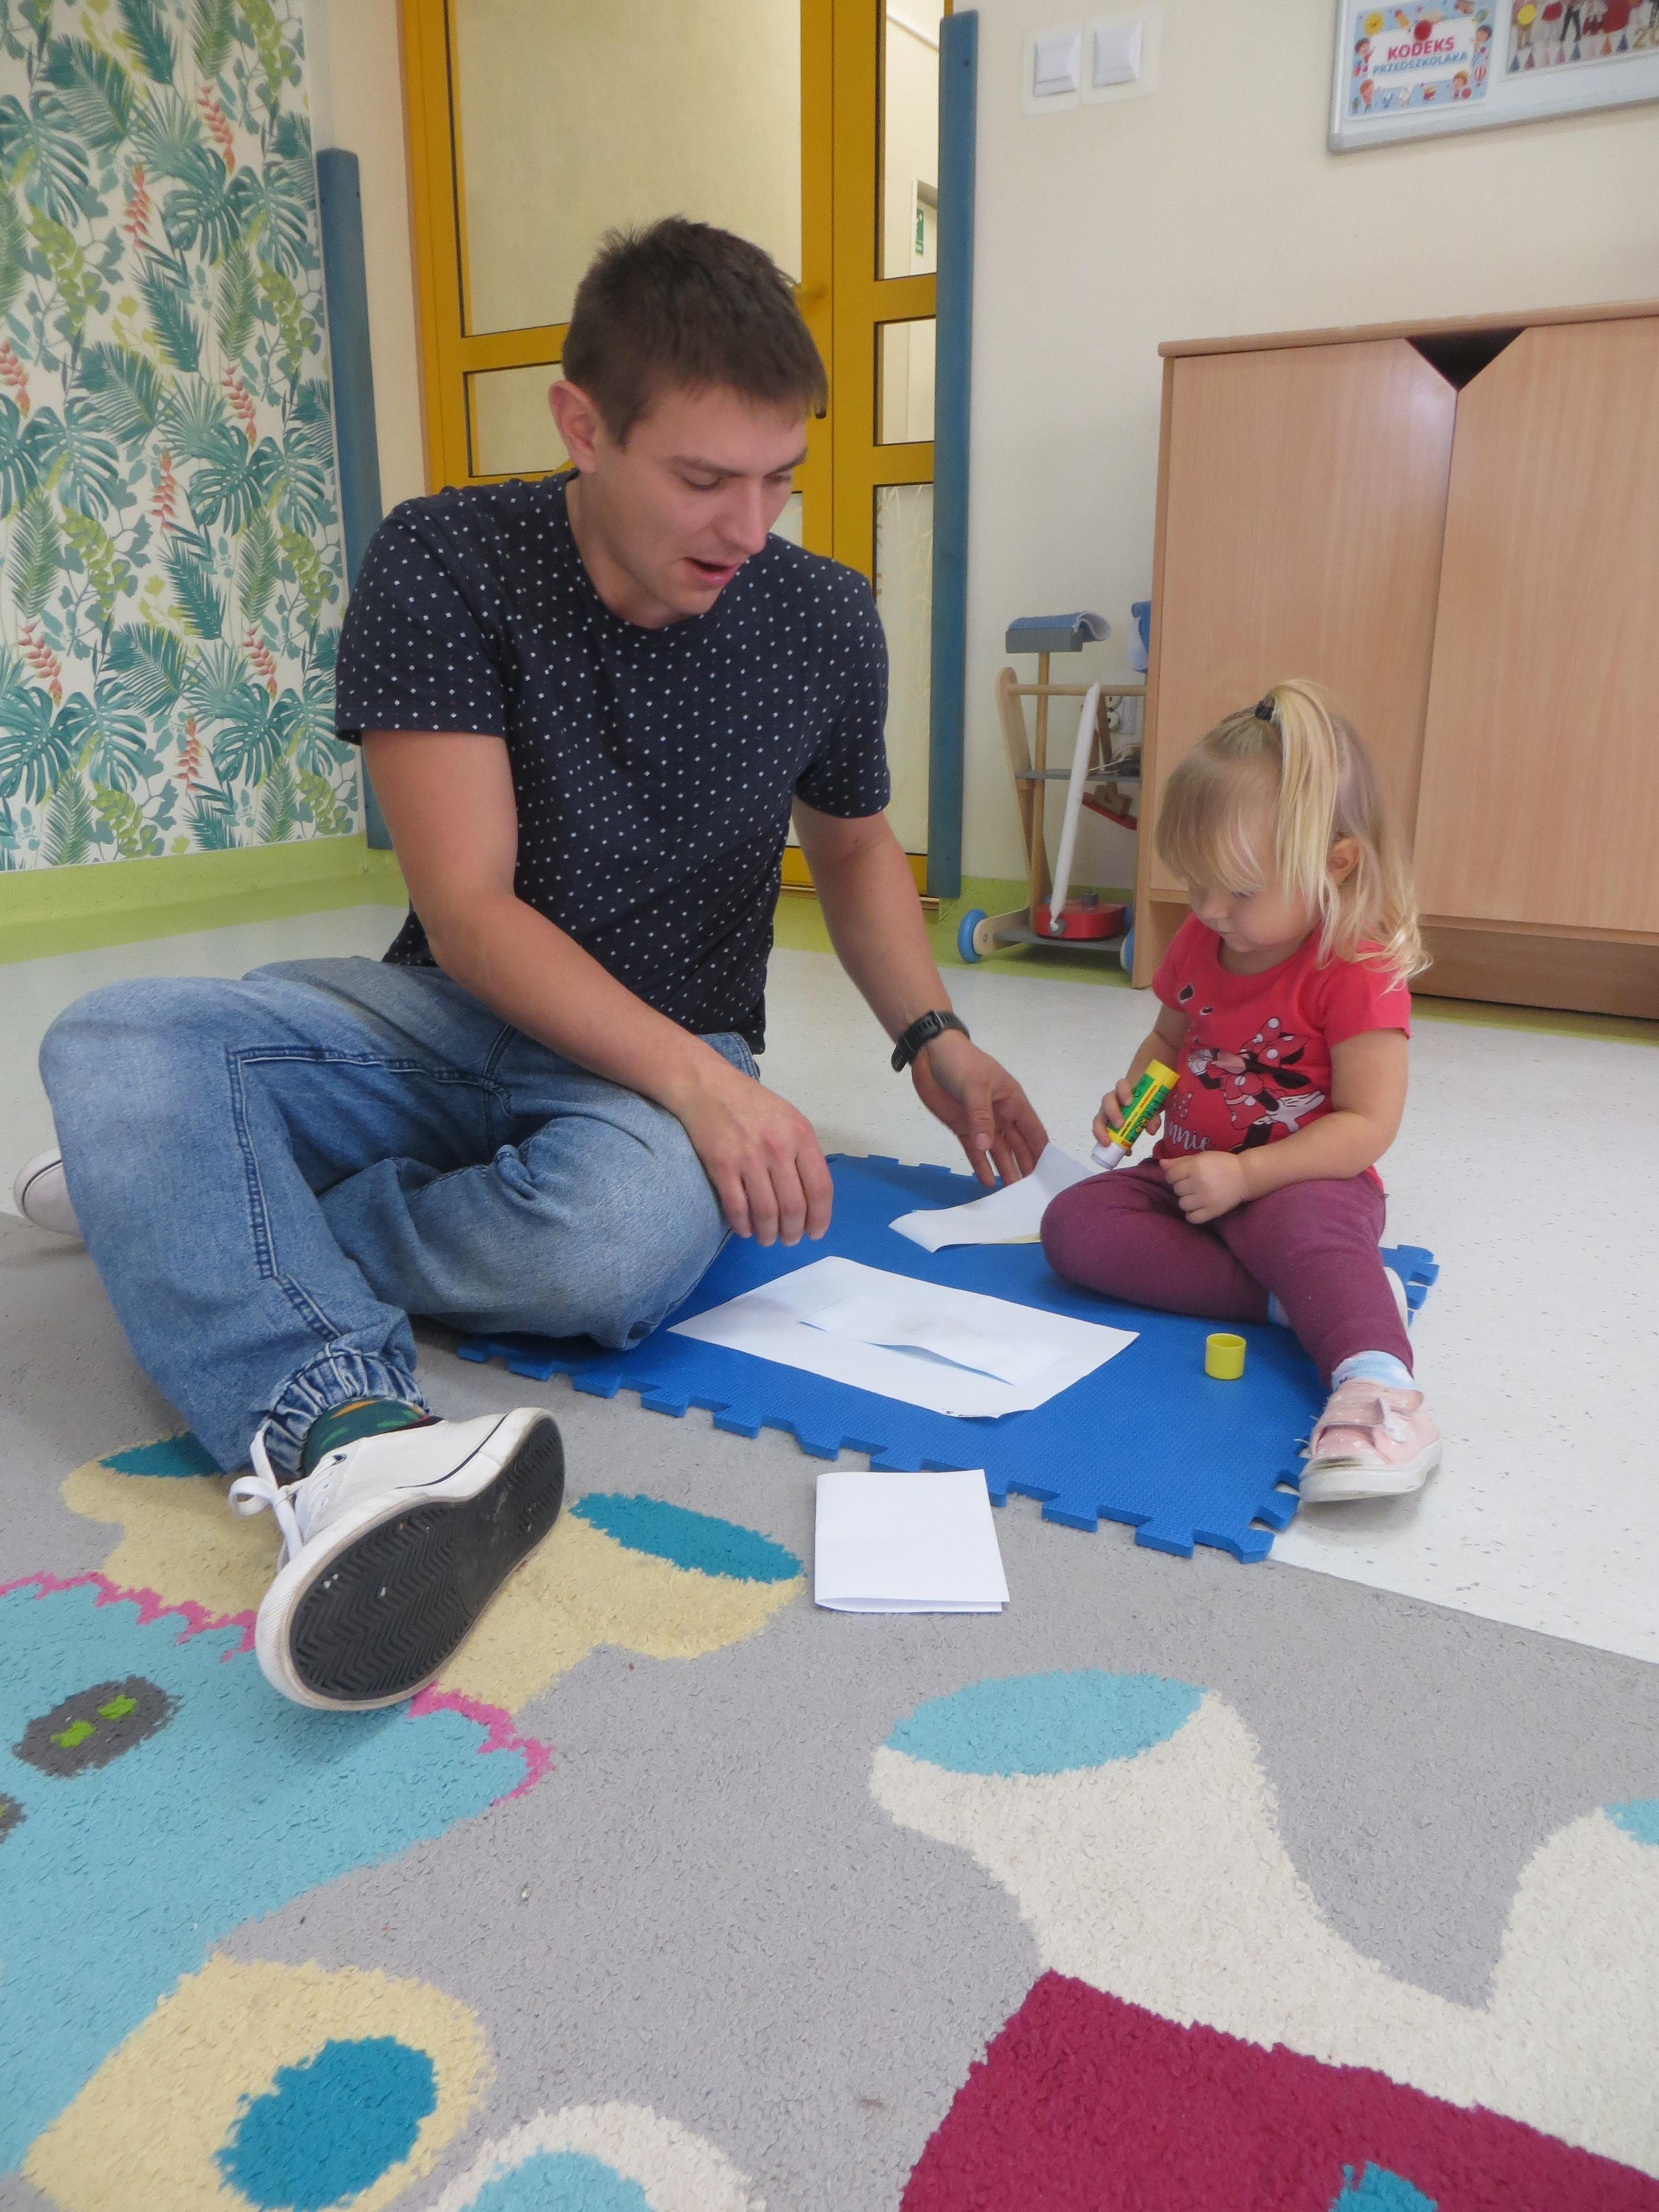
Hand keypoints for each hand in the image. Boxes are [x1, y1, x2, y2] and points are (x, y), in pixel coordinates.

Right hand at [670, 1051, 832, 1244]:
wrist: (707, 1086)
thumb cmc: (751, 1104)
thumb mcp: (789, 1118)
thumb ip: (803, 1152)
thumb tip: (813, 1195)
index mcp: (801, 1136)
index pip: (820, 1188)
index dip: (820, 1218)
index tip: (816, 1233)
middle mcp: (778, 1148)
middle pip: (794, 1207)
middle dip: (793, 1232)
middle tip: (789, 1240)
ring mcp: (749, 1158)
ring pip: (766, 1213)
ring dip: (769, 1234)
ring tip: (768, 1239)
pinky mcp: (722, 1166)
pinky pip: (737, 1209)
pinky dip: (743, 1226)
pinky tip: (745, 1230)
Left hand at [911, 1031, 1047, 1185]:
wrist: (930, 1053)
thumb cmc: (961, 1063)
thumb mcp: (975, 1086)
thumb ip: (981, 1117)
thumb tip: (987, 1146)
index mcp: (1012, 1101)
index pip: (1033, 1131)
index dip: (1042, 1151)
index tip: (1049, 1174)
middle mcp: (1001, 1115)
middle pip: (1018, 1145)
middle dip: (1025, 1166)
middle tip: (1031, 1191)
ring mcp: (982, 1123)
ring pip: (998, 1151)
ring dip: (1005, 1169)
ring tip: (1012, 1193)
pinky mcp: (962, 1128)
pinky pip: (975, 1150)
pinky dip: (981, 1165)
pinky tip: (986, 1181)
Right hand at [1092, 1075, 1162, 1150]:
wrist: (1142, 1106)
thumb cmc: (1146, 1103)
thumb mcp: (1153, 1108)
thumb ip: (1153, 1116)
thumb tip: (1151, 1130)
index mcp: (1125, 1090)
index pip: (1121, 1085)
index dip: (1123, 1092)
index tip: (1129, 1102)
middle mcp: (1113, 1100)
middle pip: (1106, 1102)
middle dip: (1112, 1113)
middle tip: (1120, 1125)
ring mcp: (1107, 1113)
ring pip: (1098, 1118)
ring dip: (1102, 1130)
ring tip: (1108, 1142)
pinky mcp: (1105, 1125)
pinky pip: (1102, 1132)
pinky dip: (1109, 1142)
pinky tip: (1124, 1151)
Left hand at [1162, 1149, 1247, 1224]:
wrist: (1245, 1177)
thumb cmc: (1221, 1164)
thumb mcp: (1201, 1157)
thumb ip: (1180, 1161)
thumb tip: (1161, 1164)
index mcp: (1195, 1167)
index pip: (1171, 1175)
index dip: (1174, 1175)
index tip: (1182, 1175)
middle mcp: (1198, 1183)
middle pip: (1176, 1189)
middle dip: (1182, 1186)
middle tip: (1193, 1184)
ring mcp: (1205, 1199)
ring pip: (1182, 1204)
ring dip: (1187, 1200)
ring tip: (1196, 1195)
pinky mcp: (1212, 1211)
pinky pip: (1192, 1218)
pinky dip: (1192, 1214)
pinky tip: (1197, 1207)